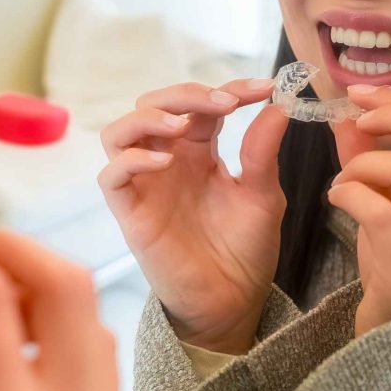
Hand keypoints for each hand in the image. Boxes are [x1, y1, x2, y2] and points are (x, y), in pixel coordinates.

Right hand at [98, 78, 288, 353]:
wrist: (232, 303)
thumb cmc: (244, 250)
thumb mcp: (264, 197)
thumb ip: (263, 153)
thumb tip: (278, 107)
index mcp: (198, 151)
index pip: (202, 104)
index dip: (230, 88)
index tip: (265, 88)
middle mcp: (166, 160)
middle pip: (153, 104)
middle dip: (186, 94)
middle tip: (225, 103)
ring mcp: (145, 184)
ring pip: (120, 131)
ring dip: (148, 118)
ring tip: (183, 125)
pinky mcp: (130, 212)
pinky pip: (112, 176)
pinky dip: (132, 160)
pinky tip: (165, 162)